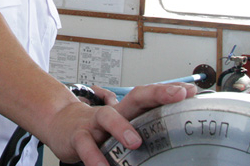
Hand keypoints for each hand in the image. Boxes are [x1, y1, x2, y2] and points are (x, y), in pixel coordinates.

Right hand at [46, 82, 197, 165]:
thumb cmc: (95, 127)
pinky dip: (95, 158)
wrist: (59, 124)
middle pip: (135, 97)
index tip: (191, 92)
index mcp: (126, 111)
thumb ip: (142, 124)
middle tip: (178, 96)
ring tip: (136, 143)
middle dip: (158, 94)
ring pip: (107, 118)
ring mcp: (94, 123)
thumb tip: (173, 130)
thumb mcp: (120, 124)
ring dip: (122, 128)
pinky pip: (86, 146)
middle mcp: (112, 112)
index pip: (149, 96)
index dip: (169, 92)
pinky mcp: (77, 136)